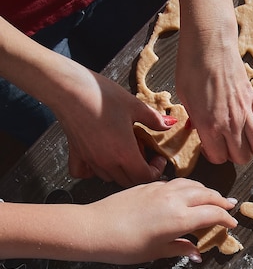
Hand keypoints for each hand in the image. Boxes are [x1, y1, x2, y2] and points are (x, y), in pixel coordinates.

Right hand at [52, 69, 173, 186]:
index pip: (145, 177)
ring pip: (111, 178)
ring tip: (123, 150)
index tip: (157, 158)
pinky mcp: (76, 153)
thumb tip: (169, 124)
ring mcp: (91, 160)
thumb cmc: (100, 95)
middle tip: (142, 151)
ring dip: (121, 170)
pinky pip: (84, 173)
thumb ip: (154, 119)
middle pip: (129, 181)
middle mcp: (107, 162)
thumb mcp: (134, 105)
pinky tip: (99, 158)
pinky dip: (93, 171)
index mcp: (125, 153)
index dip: (156, 170)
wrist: (67, 88)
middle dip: (141, 171)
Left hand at [83, 178, 237, 262]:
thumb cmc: (126, 246)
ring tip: (213, 197)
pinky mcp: (149, 185)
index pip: (213, 213)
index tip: (232, 224)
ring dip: (206, 191)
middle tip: (230, 206)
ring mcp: (161, 189)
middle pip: (207, 194)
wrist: (94, 228)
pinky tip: (187, 193)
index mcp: (181, 218)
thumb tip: (197, 253)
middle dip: (221, 201)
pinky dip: (189, 187)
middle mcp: (175, 199)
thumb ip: (181, 248)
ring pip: (192, 184)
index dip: (226, 219)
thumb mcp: (157, 251)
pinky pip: (177, 182)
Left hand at [175, 32, 252, 165]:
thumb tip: (200, 130)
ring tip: (240, 137)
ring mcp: (245, 111)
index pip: (219, 158)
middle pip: (241, 157)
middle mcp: (231, 123)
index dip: (212, 155)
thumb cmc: (191, 67)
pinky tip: (248, 116)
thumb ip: (195, 120)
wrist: (210, 42)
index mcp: (210, 126)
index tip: (208, 146)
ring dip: (250, 145)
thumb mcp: (184, 98)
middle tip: (223, 143)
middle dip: (232, 154)